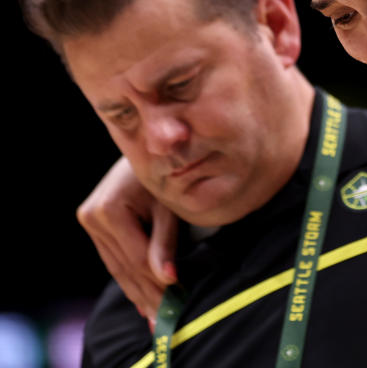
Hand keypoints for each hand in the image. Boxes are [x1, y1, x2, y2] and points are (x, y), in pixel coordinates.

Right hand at [77, 158, 178, 320]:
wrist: (152, 147)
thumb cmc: (168, 170)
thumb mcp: (170, 205)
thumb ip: (166, 242)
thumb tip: (168, 278)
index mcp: (108, 210)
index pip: (136, 258)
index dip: (157, 282)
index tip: (176, 301)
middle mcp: (92, 217)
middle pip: (124, 266)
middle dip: (147, 294)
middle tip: (165, 319)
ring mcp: (90, 221)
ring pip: (117, 266)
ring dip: (138, 292)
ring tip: (154, 316)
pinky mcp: (94, 224)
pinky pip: (114, 258)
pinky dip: (130, 278)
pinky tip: (143, 297)